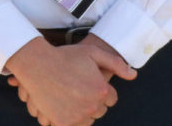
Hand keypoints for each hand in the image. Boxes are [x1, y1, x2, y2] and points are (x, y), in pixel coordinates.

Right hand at [4, 35, 135, 125]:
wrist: (38, 64)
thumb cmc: (65, 56)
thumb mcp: (93, 53)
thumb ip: (116, 63)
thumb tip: (133, 75)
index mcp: (102, 91)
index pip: (112, 99)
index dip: (102, 90)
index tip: (90, 83)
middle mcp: (92, 107)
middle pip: (99, 111)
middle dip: (92, 102)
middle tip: (79, 89)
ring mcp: (77, 117)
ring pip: (87, 121)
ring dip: (82, 112)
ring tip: (71, 97)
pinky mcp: (62, 123)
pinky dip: (69, 119)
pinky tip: (63, 105)